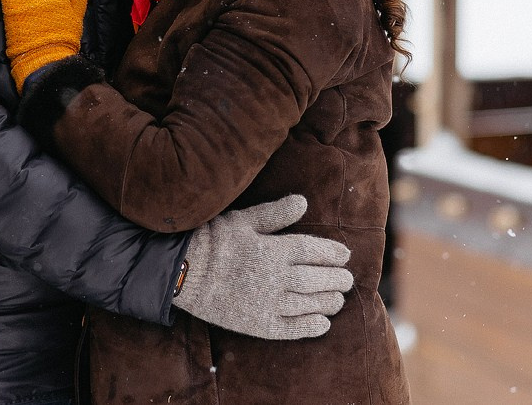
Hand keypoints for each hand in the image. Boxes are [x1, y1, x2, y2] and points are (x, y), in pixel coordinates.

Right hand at [173, 194, 352, 339]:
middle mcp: (276, 278)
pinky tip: (322, 324)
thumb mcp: (244, 220)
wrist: (184, 272)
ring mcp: (267, 303)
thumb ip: (276, 214)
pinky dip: (309, 327)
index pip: (313, 250)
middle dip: (336, 279)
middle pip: (316, 279)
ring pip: (308, 304)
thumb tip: (304, 201)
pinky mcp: (257, 324)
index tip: (345, 255)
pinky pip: (290, 328)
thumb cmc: (213, 240)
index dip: (332, 253)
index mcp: (274, 250)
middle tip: (348, 279)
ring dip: (328, 302)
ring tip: (338, 300)